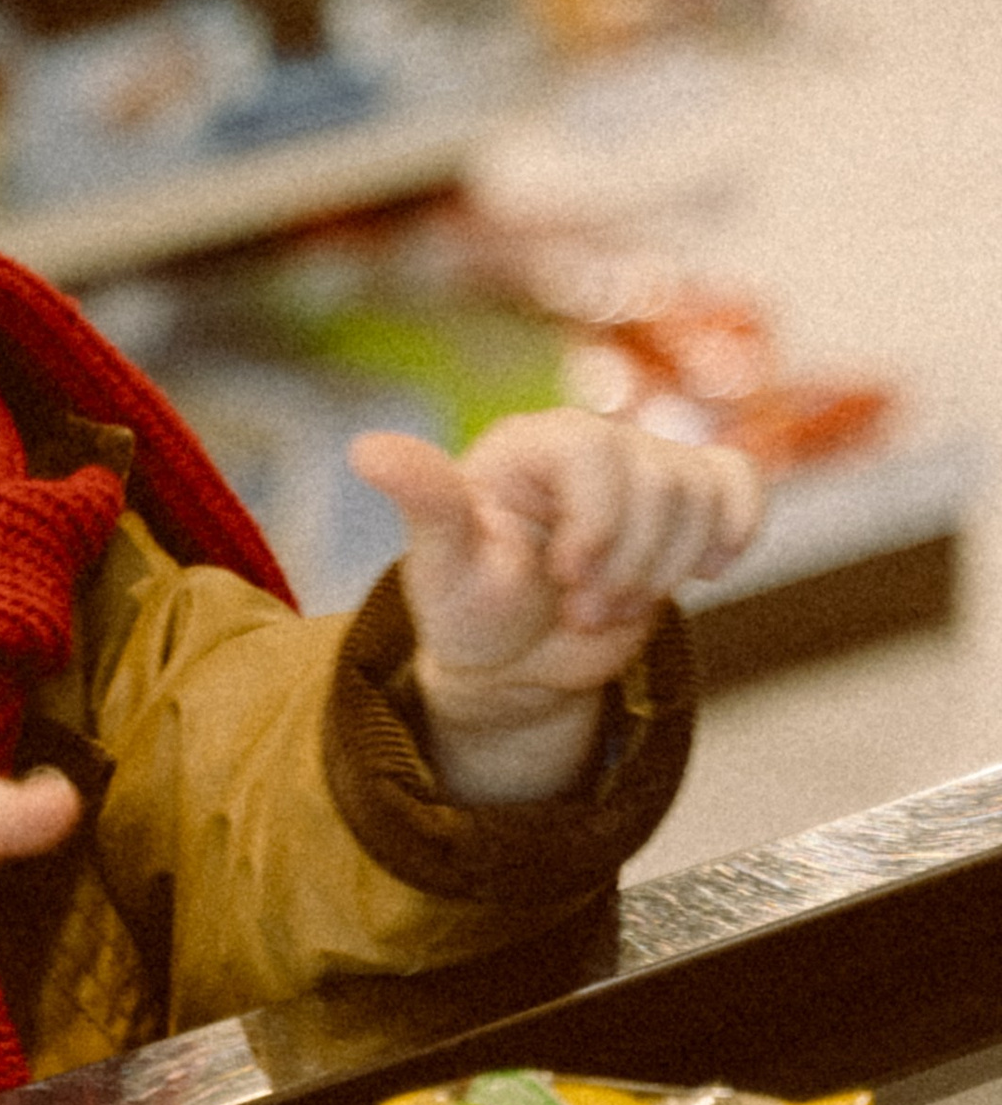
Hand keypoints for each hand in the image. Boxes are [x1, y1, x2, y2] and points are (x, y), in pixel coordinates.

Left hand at [349, 411, 764, 804]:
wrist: (515, 661)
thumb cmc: (471, 610)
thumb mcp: (441, 569)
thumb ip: (424, 504)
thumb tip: (365, 449)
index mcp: (529, 444)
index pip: (595, 451)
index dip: (597, 523)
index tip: (566, 578)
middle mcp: (589, 443)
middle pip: (655, 478)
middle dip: (626, 565)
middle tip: (579, 608)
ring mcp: (642, 470)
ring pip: (698, 493)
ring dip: (661, 572)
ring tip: (606, 605)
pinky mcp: (684, 504)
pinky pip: (738, 484)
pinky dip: (735, 528)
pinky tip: (705, 571)